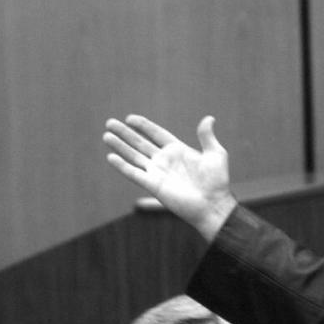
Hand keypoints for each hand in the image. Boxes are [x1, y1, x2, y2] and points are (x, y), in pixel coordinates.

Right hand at [103, 114, 237, 240]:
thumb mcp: (216, 154)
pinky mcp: (153, 185)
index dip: (143, 126)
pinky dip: (122, 165)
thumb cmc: (217, 182)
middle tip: (110, 123)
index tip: (130, 118)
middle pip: (140, 143)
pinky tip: (111, 157)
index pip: (156, 134)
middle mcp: (165, 161)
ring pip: (134, 156)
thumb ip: (207, 137)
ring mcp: (158, 173)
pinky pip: (134, 173)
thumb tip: (209, 118)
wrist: (213, 204)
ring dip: (120, 146)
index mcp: (178, 151)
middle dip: (125, 134)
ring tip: (106, 135)